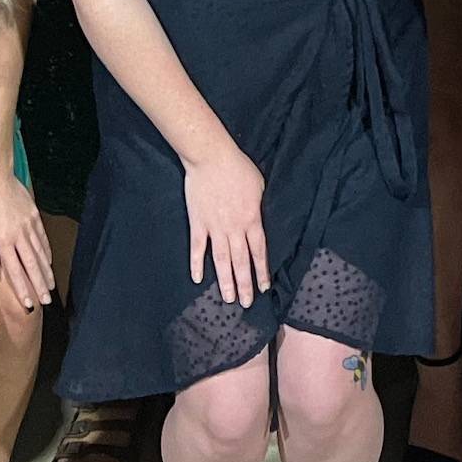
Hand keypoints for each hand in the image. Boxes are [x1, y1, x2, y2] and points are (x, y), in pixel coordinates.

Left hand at [0, 165, 54, 318]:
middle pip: (32, 265)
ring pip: (40, 253)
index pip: (15, 270)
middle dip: (40, 285)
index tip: (30, 303)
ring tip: (50, 286)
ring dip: (46, 271)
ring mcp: (29, 225)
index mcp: (3, 240)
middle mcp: (19, 235)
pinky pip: (42, 238)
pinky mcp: (34, 216)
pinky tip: (49, 261)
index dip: (23, 288)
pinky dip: (47, 252)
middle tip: (46, 301)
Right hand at [183, 146, 269, 306]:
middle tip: (246, 303)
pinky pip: (197, 248)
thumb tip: (259, 221)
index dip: (262, 271)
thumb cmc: (238, 169)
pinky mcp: (198, 223)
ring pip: (221, 260)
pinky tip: (197, 279)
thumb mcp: (259, 187)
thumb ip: (259, 208)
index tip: (264, 287)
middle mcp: (234, 228)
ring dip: (225, 281)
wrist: (211, 158)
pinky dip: (197, 264)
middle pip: (241, 261)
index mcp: (252, 219)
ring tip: (228, 298)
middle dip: (245, 283)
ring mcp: (215, 228)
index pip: (259, 252)